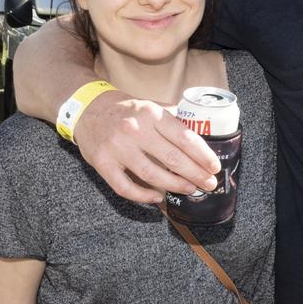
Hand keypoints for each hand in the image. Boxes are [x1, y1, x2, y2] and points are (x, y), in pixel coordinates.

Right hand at [73, 91, 219, 202]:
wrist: (88, 110)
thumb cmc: (127, 110)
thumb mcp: (151, 106)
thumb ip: (173, 119)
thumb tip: (203, 134)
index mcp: (151, 114)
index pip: (184, 138)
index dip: (203, 155)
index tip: (214, 167)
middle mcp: (135, 130)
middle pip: (172, 158)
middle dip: (195, 174)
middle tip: (209, 184)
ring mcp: (117, 148)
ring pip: (152, 175)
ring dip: (174, 185)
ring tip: (190, 189)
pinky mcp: (103, 163)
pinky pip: (125, 187)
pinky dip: (143, 196)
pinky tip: (158, 197)